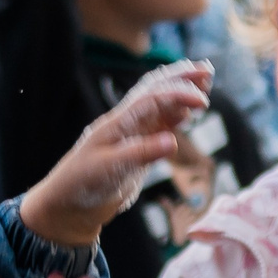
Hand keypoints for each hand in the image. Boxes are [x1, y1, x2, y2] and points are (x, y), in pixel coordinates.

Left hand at [19, 60, 213, 247]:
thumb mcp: (110, 170)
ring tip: (204, 84)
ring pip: (161, 107)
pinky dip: (176, 117)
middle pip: (157, 92)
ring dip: (182, 95)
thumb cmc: (82, 185)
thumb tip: (173, 142)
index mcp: (117, 122)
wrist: (69, 206)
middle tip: (207, 70)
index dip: (178, 95)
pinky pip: (161, 127)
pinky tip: (189, 115)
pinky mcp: (138, 151)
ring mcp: (132, 136)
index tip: (202, 101)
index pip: (152, 99)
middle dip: (182, 79)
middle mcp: (126, 124)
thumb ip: (141, 154)